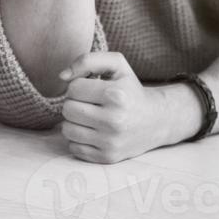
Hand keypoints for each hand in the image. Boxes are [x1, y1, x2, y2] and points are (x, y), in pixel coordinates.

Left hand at [58, 52, 186, 163]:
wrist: (156, 120)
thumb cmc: (130, 89)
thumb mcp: (116, 65)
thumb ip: (87, 60)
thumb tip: (62, 76)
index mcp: (116, 95)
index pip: (73, 88)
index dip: (79, 86)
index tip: (92, 88)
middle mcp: (114, 120)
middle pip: (68, 109)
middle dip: (75, 103)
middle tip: (89, 103)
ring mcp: (110, 142)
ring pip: (67, 129)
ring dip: (74, 122)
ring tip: (90, 117)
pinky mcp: (107, 157)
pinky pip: (74, 148)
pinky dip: (78, 139)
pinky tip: (93, 132)